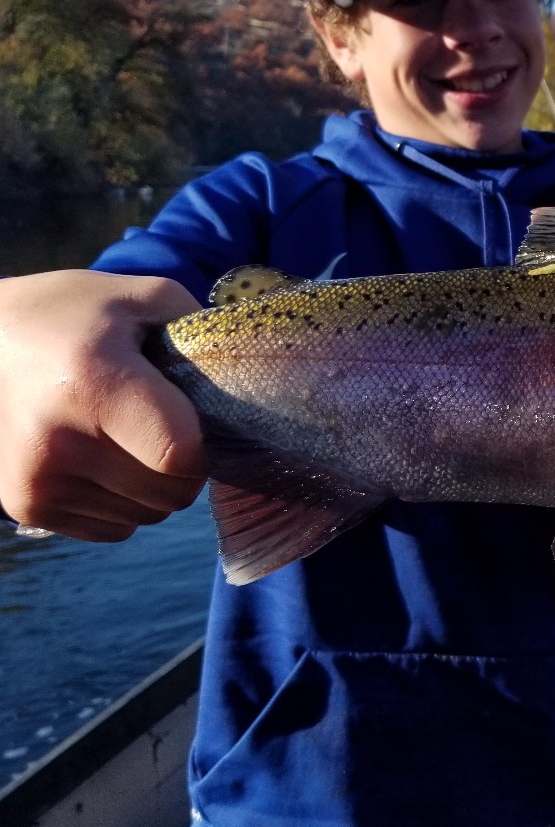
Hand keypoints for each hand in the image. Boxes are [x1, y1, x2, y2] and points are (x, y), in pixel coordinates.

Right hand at [0, 270, 208, 540]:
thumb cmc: (75, 316)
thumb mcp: (141, 298)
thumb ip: (202, 330)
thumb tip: (255, 368)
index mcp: (95, 385)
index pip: (183, 456)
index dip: (204, 444)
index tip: (193, 415)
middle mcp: (60, 441)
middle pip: (172, 493)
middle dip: (185, 465)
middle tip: (161, 423)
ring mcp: (38, 480)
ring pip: (148, 515)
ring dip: (155, 485)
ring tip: (126, 435)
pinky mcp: (26, 506)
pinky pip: (116, 528)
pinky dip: (124, 501)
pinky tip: (101, 457)